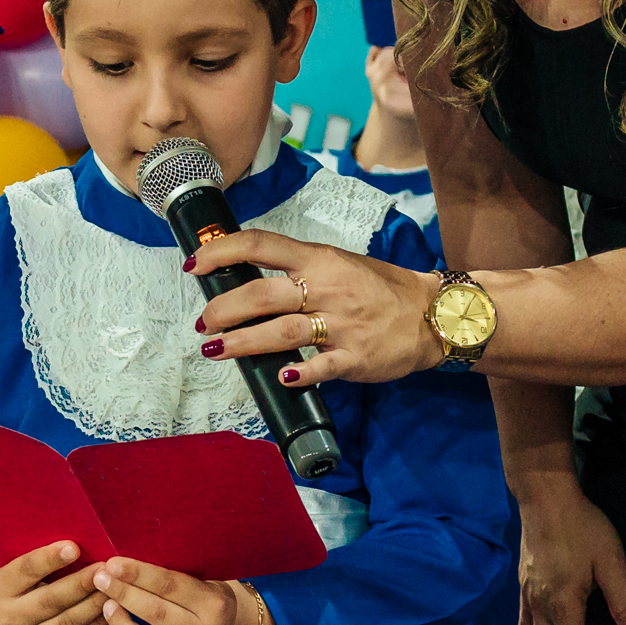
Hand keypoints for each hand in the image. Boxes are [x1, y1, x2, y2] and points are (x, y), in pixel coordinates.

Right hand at [0, 542, 107, 624]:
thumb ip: (34, 561)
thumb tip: (75, 541)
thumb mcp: (10, 573)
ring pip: (69, 623)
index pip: (26, 571)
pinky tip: (113, 608)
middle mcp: (10, 618)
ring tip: (116, 587)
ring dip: (96, 604)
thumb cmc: (11, 591)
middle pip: (51, 600)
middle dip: (82, 583)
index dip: (50, 559)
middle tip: (107, 568)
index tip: (74, 547)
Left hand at [94, 559, 280, 624]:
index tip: (112, 564)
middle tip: (100, 579)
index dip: (138, 574)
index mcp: (214, 606)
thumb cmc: (214, 603)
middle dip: (123, 594)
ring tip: (106, 606)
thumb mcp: (207, 583)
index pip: (170, 586)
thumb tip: (128, 565)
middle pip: (155, 613)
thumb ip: (175, 578)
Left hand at [187, 230, 443, 386]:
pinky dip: (298, 374)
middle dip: (222, 310)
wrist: (430, 314)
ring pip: (281, 332)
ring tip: (215, 350)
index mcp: (318, 259)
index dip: (222, 253)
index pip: (260, 246)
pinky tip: (279, 378)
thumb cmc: (379, 288)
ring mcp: (340, 325)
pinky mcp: (354, 357)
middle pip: (260, 295)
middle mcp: (325, 288)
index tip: (194, 265)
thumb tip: (245, 278)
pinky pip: (321, 368)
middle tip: (202, 324)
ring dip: (242, 343)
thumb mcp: (339, 263)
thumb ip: (297, 269)